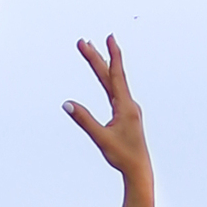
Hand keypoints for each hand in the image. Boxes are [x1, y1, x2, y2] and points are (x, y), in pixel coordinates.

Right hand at [64, 34, 150, 191]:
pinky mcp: (126, 114)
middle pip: (109, 76)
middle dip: (96, 58)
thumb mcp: (100, 138)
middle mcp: (128, 104)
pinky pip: (114, 91)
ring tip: (90, 51)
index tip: (109, 38)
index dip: (112, 55)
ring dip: (101, 66)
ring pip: (111, 82)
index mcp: (125, 106)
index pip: (116, 76)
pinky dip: (107, 79)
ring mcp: (128, 108)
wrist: (139, 169)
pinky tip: (104, 77)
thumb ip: (84, 120)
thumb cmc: (121, 155)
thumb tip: (67, 104)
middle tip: (83, 41)